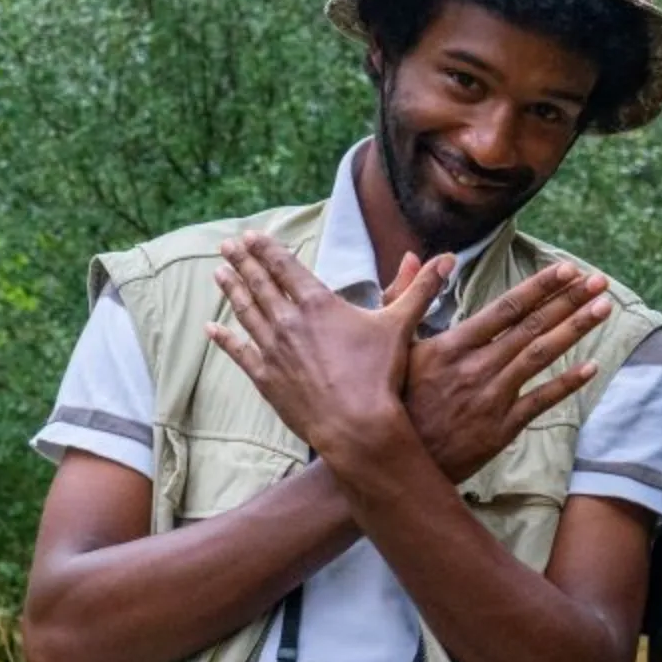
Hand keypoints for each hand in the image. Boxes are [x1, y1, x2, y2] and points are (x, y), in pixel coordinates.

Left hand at [205, 232, 451, 465]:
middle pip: (260, 284)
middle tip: (227, 246)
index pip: (285, 267)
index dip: (267, 249)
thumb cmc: (380, 375)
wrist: (357, 425)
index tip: (251, 236)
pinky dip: (224, 339)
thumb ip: (419, 289)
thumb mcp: (401, 325)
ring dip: (232, 290)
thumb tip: (449, 258)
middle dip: (242, 262)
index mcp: (318, 303)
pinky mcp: (266, 378)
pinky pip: (239, 353)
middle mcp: (289, 321)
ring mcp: (273, 350)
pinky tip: (212, 329)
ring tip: (219, 273)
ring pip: (246, 312)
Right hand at [404, 260, 613, 483]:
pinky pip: (540, 401)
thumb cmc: (390, 397)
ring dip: (575, 330)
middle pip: (532, 326)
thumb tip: (411, 255)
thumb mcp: (391, 343)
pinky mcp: (500, 428)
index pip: (506, 307)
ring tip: (603, 308)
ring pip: (541, 357)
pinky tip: (591, 367)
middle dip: (568, 301)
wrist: (391, 460)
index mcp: (452, 344)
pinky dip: (566, 384)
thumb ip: (405, 295)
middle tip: (598, 281)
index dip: (540, 286)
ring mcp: (491, 397)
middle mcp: (476, 367)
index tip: (567, 269)